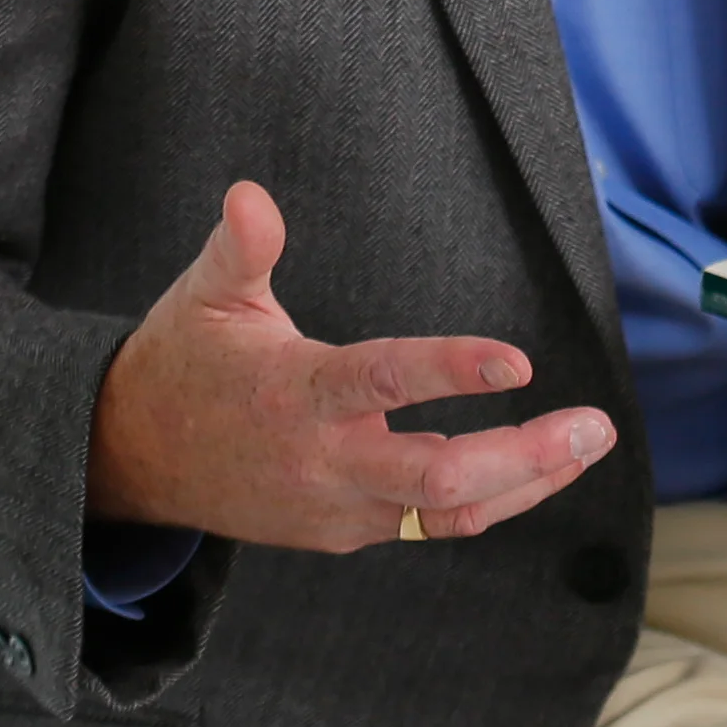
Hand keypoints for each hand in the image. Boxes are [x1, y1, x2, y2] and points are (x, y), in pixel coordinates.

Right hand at [88, 183, 616, 548]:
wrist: (132, 461)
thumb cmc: (182, 364)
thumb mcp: (205, 296)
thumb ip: (241, 246)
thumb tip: (250, 194)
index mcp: (295, 392)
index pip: (383, 381)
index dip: (451, 371)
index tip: (517, 362)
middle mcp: (323, 460)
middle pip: (438, 476)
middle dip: (525, 455)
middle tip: (594, 425)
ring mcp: (337, 507)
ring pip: (448, 512)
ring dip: (527, 481)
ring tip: (587, 442)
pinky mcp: (345, 532)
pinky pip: (432, 524)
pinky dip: (491, 500)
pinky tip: (539, 469)